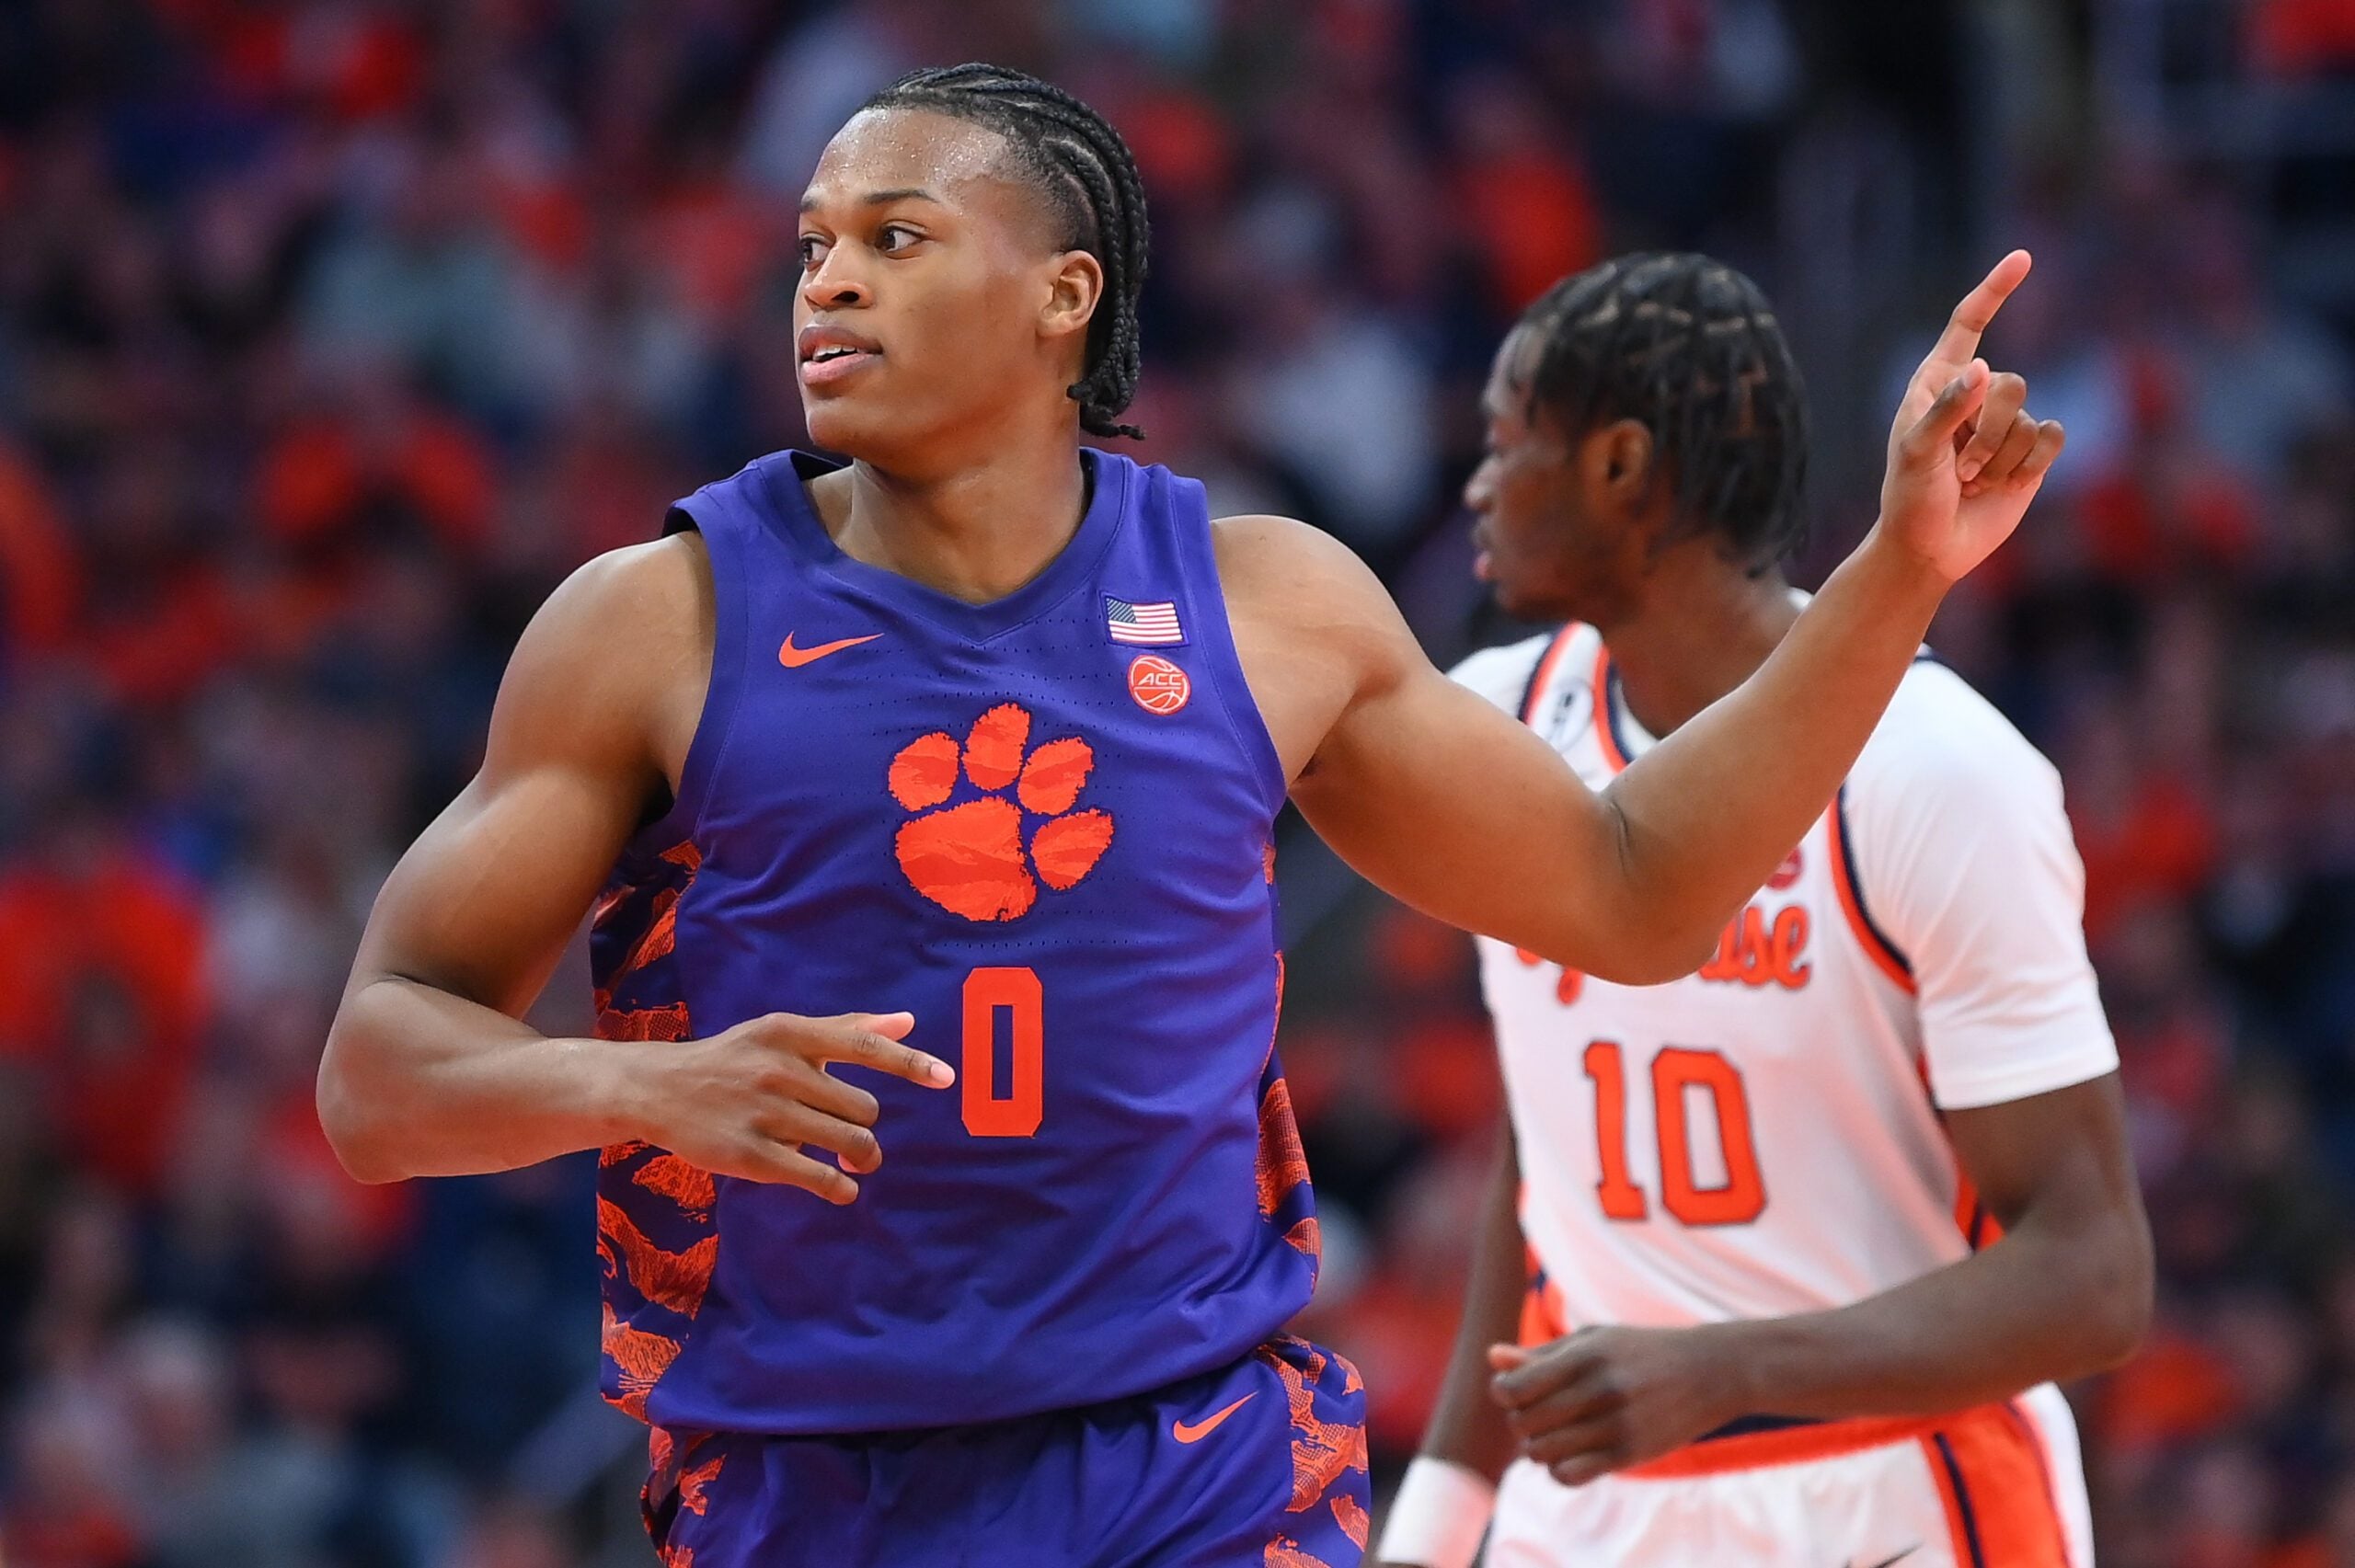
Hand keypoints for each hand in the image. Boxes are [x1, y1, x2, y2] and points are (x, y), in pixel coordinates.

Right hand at [636, 1010, 953, 1202]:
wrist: (659, 1089)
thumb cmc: (733, 1059)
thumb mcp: (782, 1032)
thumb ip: (845, 1029)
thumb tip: (909, 1021)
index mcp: (791, 1033)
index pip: (863, 1045)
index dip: (910, 1064)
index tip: (946, 1078)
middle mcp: (780, 1069)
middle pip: (863, 1108)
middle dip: (864, 1126)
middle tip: (853, 1135)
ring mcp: (764, 1114)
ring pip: (849, 1143)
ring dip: (862, 1160)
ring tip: (856, 1164)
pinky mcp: (750, 1156)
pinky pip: (818, 1177)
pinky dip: (840, 1188)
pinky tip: (840, 1189)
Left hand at [1486, 1325, 1744, 1485]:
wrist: (1711, 1371)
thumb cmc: (1641, 1352)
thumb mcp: (1594, 1341)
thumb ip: (1541, 1355)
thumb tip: (1492, 1357)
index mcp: (1586, 1355)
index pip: (1515, 1388)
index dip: (1503, 1392)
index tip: (1514, 1390)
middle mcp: (1599, 1390)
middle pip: (1523, 1422)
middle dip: (1519, 1420)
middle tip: (1536, 1412)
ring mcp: (1617, 1424)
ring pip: (1542, 1453)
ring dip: (1537, 1446)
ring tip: (1553, 1433)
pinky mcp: (1631, 1453)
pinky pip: (1569, 1475)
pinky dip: (1558, 1469)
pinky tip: (1570, 1453)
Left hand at [1876, 250, 2066, 584]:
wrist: (1931, 548)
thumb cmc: (1911, 498)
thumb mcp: (1917, 453)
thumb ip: (1947, 410)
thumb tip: (1982, 366)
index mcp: (1937, 382)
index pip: (1969, 324)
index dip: (1995, 290)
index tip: (2023, 258)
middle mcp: (1975, 395)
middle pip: (2011, 384)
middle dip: (1987, 433)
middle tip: (1957, 469)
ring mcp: (2005, 423)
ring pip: (2029, 417)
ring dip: (1999, 459)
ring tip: (1970, 481)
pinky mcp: (2031, 452)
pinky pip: (2052, 438)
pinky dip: (2027, 466)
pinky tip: (2001, 485)